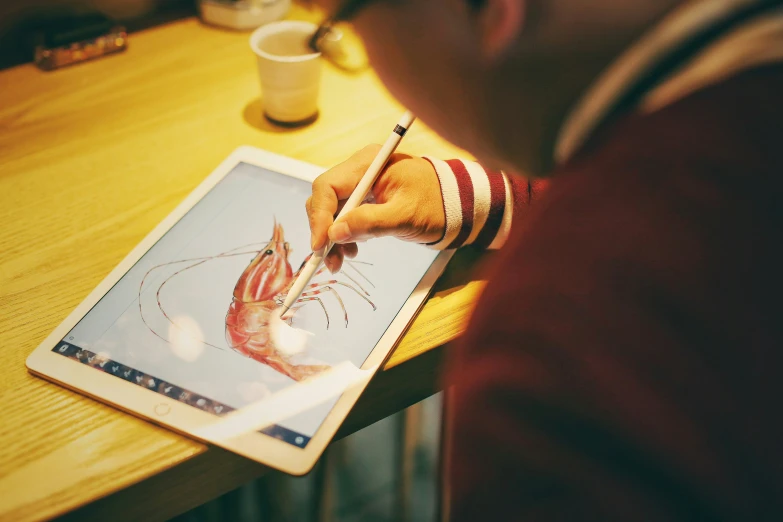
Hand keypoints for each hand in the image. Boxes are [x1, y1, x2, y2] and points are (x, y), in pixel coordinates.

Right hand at [306, 145, 444, 271]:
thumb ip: (370, 222)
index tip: (320, 245)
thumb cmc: (436, 205)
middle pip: (325, 198)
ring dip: (332, 237)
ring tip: (341, 261)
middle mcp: (359, 169)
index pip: (328, 187)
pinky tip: (351, 249)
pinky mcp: (365, 198)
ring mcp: (361, 183)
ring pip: (332, 210)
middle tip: (330, 260)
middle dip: (324, 230)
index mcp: (368, 164)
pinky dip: (343, 234)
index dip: (319, 217)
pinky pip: (344, 216)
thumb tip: (334, 233)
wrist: (454, 206)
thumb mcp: (405, 216)